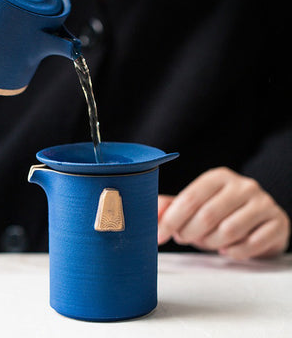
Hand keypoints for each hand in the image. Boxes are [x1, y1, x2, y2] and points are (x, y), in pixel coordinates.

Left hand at [158, 167, 290, 259]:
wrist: (260, 221)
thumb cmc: (221, 212)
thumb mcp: (196, 205)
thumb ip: (172, 207)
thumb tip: (150, 212)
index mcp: (218, 177)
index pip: (189, 198)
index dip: (171, 220)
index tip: (158, 236)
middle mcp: (243, 185)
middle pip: (207, 216)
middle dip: (190, 233)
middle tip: (185, 238)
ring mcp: (263, 203)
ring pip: (228, 232)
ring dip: (212, 244)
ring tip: (208, 242)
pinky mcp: (278, 223)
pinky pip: (251, 245)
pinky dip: (235, 252)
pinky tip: (229, 249)